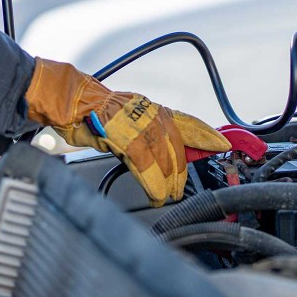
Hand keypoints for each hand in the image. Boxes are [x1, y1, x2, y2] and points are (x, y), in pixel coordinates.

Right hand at [25, 58, 229, 206]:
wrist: (70, 101)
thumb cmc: (93, 114)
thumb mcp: (127, 124)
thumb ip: (148, 139)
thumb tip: (166, 157)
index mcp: (152, 110)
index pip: (189, 123)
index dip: (208, 135)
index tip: (225, 144)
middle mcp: (150, 113)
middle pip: (177, 147)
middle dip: (181, 172)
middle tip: (178, 190)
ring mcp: (138, 123)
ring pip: (164, 157)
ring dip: (167, 181)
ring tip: (165, 195)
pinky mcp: (123, 135)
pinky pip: (145, 163)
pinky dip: (152, 181)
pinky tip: (154, 193)